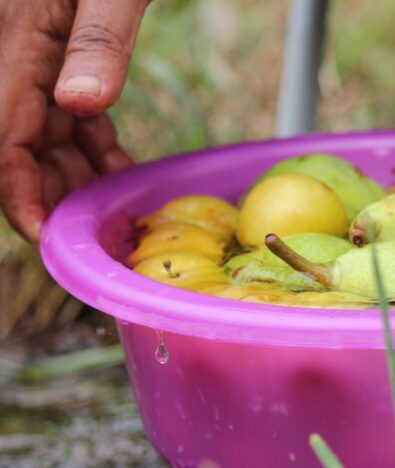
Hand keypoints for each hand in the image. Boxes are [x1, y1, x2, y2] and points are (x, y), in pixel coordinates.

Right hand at [0, 0, 150, 243]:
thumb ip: (98, 42)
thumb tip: (81, 105)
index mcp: (18, 37)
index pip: (1, 136)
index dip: (18, 192)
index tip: (47, 234)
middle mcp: (17, 49)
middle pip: (16, 140)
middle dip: (49, 190)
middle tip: (91, 226)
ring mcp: (37, 50)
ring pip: (41, 129)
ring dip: (72, 171)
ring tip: (109, 205)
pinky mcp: (61, 48)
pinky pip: (64, 107)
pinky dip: (88, 141)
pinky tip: (115, 164)